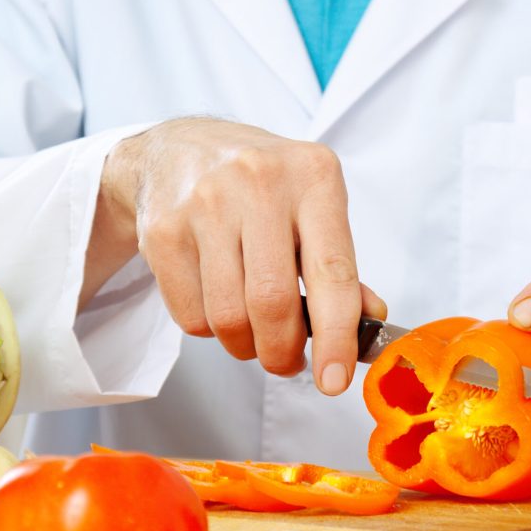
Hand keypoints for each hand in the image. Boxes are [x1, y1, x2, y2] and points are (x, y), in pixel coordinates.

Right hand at [90, 117, 385, 394]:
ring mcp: (203, 204)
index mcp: (313, 177)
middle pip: (271, 304)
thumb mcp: (312, 205)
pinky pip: (189, 317)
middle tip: (287, 361)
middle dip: (281, 353)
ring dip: (245, 346)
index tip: (334, 381)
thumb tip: (368, 320)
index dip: (336, 336)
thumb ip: (340, 264)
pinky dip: (209, 329)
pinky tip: (216, 302)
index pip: (332, 272)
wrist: (178, 150)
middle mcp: (258, 183)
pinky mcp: (163, 231)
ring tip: (252, 330)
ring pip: (227, 318)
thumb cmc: (260, 185)